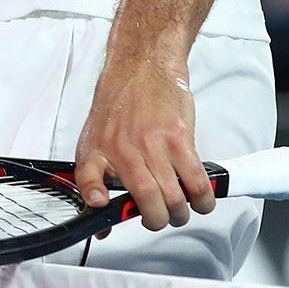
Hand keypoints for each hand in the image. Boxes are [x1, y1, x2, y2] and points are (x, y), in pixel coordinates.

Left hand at [72, 49, 215, 231]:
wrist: (142, 67)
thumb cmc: (119, 105)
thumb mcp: (96, 138)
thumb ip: (96, 176)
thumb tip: (101, 216)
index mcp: (97, 150)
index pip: (87, 178)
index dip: (94, 196)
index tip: (102, 206)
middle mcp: (123, 148)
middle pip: (145, 199)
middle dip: (157, 220)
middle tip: (160, 218)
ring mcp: (152, 143)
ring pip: (173, 196)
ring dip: (181, 212)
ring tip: (181, 210)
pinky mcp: (179, 138)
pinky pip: (195, 179)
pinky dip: (201, 198)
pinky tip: (200, 199)